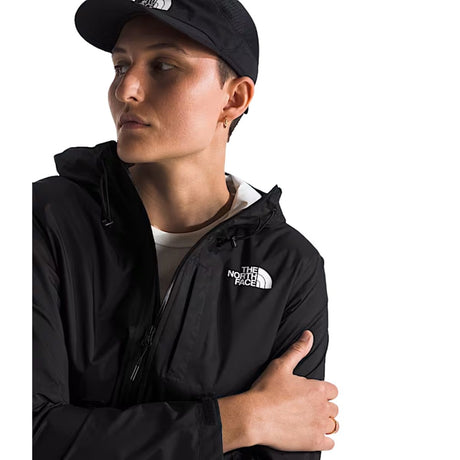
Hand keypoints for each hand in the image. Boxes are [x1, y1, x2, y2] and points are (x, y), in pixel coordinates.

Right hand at [246, 330, 338, 451]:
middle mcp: (321, 408)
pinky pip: (330, 443)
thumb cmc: (265, 392)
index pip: (332, 390)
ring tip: (310, 421)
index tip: (311, 394)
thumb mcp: (281, 365)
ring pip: (333, 425)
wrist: (254, 416)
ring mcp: (318, 426)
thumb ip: (298, 350)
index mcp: (317, 389)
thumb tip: (308, 336)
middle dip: (323, 407)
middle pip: (333, 408)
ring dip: (324, 423)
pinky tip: (311, 435)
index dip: (322, 392)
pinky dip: (323, 440)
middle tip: (307, 408)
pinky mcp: (313, 442)